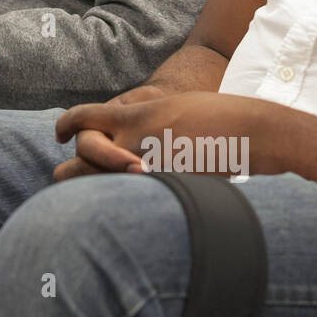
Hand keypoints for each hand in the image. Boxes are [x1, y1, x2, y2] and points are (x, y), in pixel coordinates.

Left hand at [52, 92, 269, 183]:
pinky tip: (128, 206)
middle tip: (72, 173)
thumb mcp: (176, 109)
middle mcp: (136, 136)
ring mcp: (149, 163)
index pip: (86, 119)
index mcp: (139, 113)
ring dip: (95, 189)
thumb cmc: (221, 120)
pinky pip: (129, 196)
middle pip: (84, 154)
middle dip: (77, 167)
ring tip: (97, 197)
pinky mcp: (166, 183)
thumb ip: (148, 123)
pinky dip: (122, 204)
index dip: (69, 126)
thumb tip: (129, 141)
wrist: (256, 131)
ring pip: (101, 181)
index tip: (59, 132)